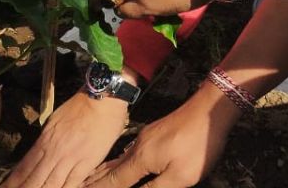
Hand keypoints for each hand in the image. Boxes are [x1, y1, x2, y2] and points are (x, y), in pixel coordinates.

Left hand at [2, 91, 129, 187]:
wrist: (103, 100)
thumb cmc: (80, 106)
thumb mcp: (55, 121)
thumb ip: (47, 140)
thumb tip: (38, 155)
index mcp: (45, 140)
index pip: (24, 167)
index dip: (14, 181)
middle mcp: (54, 153)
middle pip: (34, 180)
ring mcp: (70, 160)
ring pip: (51, 185)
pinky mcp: (86, 164)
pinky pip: (72, 184)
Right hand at [83, 87, 238, 187]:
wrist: (209, 108)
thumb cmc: (198, 144)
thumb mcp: (180, 176)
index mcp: (141, 159)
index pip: (113, 182)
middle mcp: (137, 147)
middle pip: (111, 170)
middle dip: (94, 182)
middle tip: (78, 186)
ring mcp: (145, 138)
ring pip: (118, 160)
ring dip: (103, 173)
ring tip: (89, 180)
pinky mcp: (154, 134)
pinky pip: (128, 153)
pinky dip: (116, 163)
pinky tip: (116, 164)